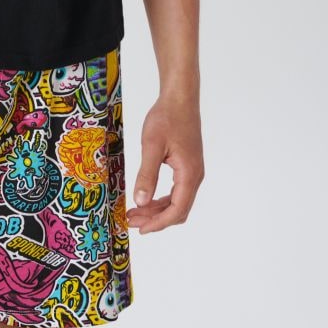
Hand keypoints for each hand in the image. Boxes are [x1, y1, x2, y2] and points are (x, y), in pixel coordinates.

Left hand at [126, 92, 203, 233]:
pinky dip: (161, 198)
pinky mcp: (188, 165)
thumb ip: (147, 174)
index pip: (177, 210)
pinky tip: (146, 196)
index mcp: (189, 174)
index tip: (140, 229)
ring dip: (157, 209)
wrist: (180, 98)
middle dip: (156, 219)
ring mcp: (193, 171)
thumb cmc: (167, 118)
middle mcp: (195, 176)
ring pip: (177, 201)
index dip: (158, 223)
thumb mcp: (152, 146)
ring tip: (135, 212)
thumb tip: (140, 201)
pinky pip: (177, 190)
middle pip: (178, 209)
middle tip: (132, 221)